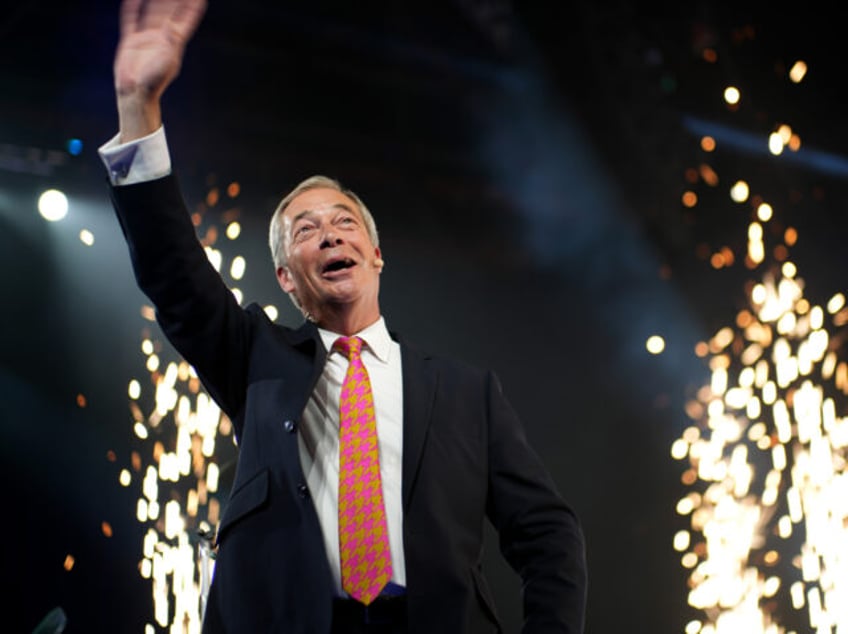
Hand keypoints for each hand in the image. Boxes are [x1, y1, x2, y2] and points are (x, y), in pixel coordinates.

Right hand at [114, 0, 206, 139]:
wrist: (137, 92)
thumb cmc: (154, 81)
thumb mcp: (167, 61)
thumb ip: (170, 42)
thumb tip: (171, 26)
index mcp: (174, 43)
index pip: (185, 21)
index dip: (192, 9)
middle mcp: (161, 38)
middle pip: (168, 13)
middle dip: (174, 0)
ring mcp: (146, 38)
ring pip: (151, 13)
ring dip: (154, 1)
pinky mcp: (131, 41)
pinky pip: (131, 21)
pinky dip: (132, 9)